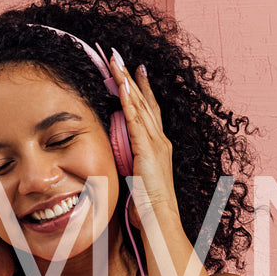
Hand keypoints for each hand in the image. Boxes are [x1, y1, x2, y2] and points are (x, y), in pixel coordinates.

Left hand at [110, 53, 176, 230]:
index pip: (148, 112)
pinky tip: (122, 84)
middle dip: (132, 78)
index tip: (134, 72)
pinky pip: (136, 118)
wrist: (158, 218)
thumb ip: (129, 165)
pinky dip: (129, 99)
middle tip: (121, 57)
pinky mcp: (147, 148)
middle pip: (145, 102)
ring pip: (139, 104)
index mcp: (158, 147)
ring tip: (116, 62)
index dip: (141, 91)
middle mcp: (160, 140)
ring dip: (127, 81)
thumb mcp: (137, 180)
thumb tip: (119, 160)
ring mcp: (155, 143)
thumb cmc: (148, 207)